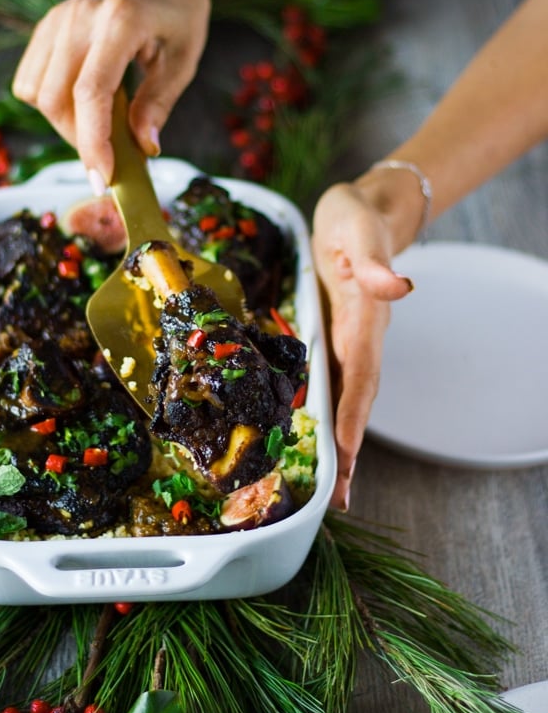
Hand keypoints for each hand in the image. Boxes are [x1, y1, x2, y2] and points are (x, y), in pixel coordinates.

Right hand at [12, 0, 210, 185]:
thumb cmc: (177, 9)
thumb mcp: (183, 59)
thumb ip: (158, 104)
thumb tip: (143, 148)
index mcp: (118, 23)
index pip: (90, 94)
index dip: (93, 143)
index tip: (102, 178)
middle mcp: (78, 19)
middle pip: (55, 101)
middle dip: (80, 140)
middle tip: (111, 153)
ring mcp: (56, 21)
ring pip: (37, 94)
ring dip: (64, 124)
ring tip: (99, 124)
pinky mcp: (46, 28)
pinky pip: (31, 81)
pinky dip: (51, 104)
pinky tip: (81, 103)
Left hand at [311, 182, 413, 509]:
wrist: (358, 215)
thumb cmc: (356, 221)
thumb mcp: (360, 230)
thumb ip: (374, 260)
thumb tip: (399, 286)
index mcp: (364, 318)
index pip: (360, 373)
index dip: (353, 413)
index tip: (346, 452)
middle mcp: (360, 338)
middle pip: (357, 400)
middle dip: (349, 447)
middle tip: (341, 497)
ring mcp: (348, 341)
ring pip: (346, 399)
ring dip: (340, 442)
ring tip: (332, 488)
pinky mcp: (334, 338)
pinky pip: (331, 384)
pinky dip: (325, 416)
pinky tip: (312, 440)